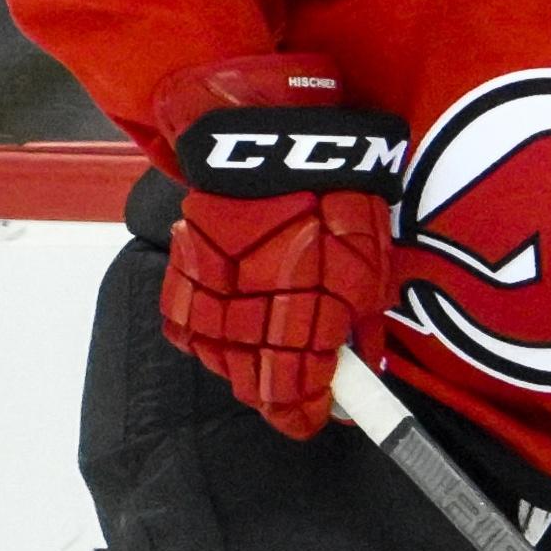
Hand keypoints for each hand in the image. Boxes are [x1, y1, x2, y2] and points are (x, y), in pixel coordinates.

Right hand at [153, 54, 404, 441]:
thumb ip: (364, 329)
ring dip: (248, 358)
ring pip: (221, 360)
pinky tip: (237, 311)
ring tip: (273, 329)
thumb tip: (364, 369)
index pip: (293, 402)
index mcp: (298, 328)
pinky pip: (192, 326)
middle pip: (254, 388)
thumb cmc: (332, 195)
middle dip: (282, 387)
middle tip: (307, 368)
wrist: (266, 135)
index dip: (310, 414)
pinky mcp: (180, 277)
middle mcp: (243, 325)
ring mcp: (205, 303)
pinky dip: (214, 329)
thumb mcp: (370, 266)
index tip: (326, 413)